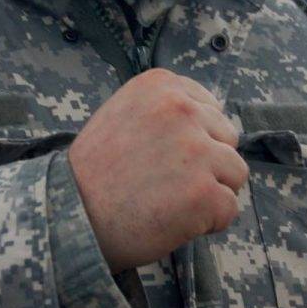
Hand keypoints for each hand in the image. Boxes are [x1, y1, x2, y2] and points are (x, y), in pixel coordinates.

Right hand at [67, 68, 247, 272]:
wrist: (70, 215)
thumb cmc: (95, 171)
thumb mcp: (123, 113)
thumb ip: (164, 110)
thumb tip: (209, 120)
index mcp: (162, 85)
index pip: (211, 108)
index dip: (195, 137)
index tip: (166, 156)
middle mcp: (182, 110)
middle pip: (227, 138)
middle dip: (207, 163)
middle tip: (166, 183)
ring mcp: (196, 151)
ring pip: (235, 173)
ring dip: (212, 191)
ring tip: (172, 202)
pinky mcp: (204, 193)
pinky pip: (229, 208)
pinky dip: (210, 222)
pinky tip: (176, 221)